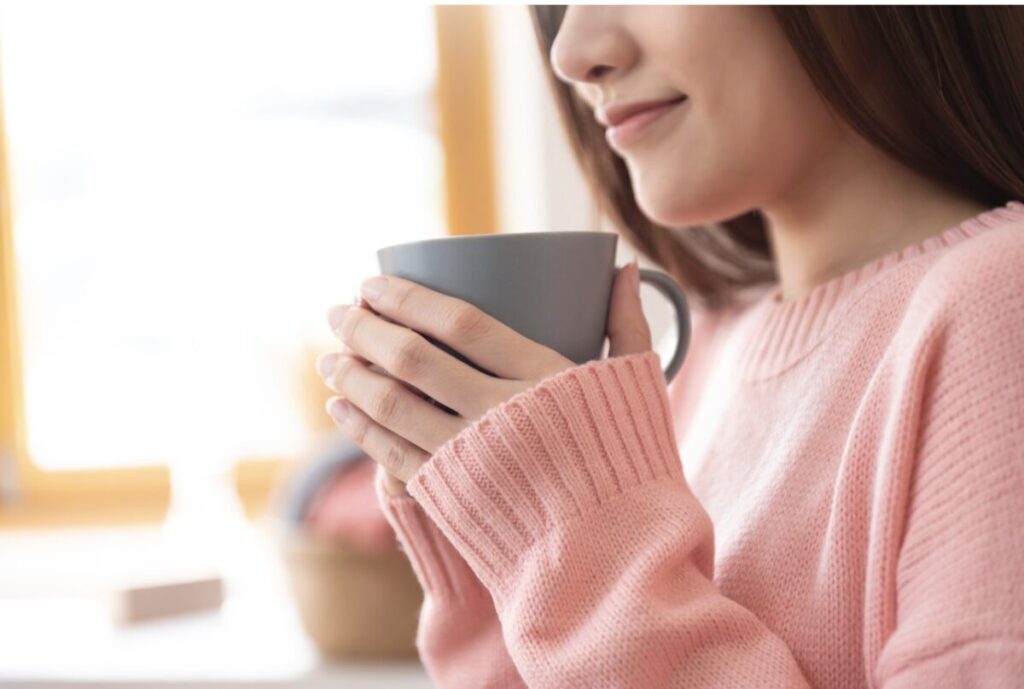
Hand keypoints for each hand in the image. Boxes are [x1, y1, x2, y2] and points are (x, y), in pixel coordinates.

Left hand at [316, 259, 650, 496]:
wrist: (615, 556)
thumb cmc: (632, 464)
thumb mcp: (639, 387)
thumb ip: (629, 324)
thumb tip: (625, 268)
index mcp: (543, 378)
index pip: (460, 323)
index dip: (408, 299)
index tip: (373, 283)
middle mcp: (498, 414)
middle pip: (413, 360)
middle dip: (364, 330)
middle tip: (337, 311)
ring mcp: (470, 459)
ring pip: (392, 407)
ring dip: (351, 377)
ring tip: (329, 358)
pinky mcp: (453, 497)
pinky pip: (392, 455)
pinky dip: (361, 427)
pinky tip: (341, 408)